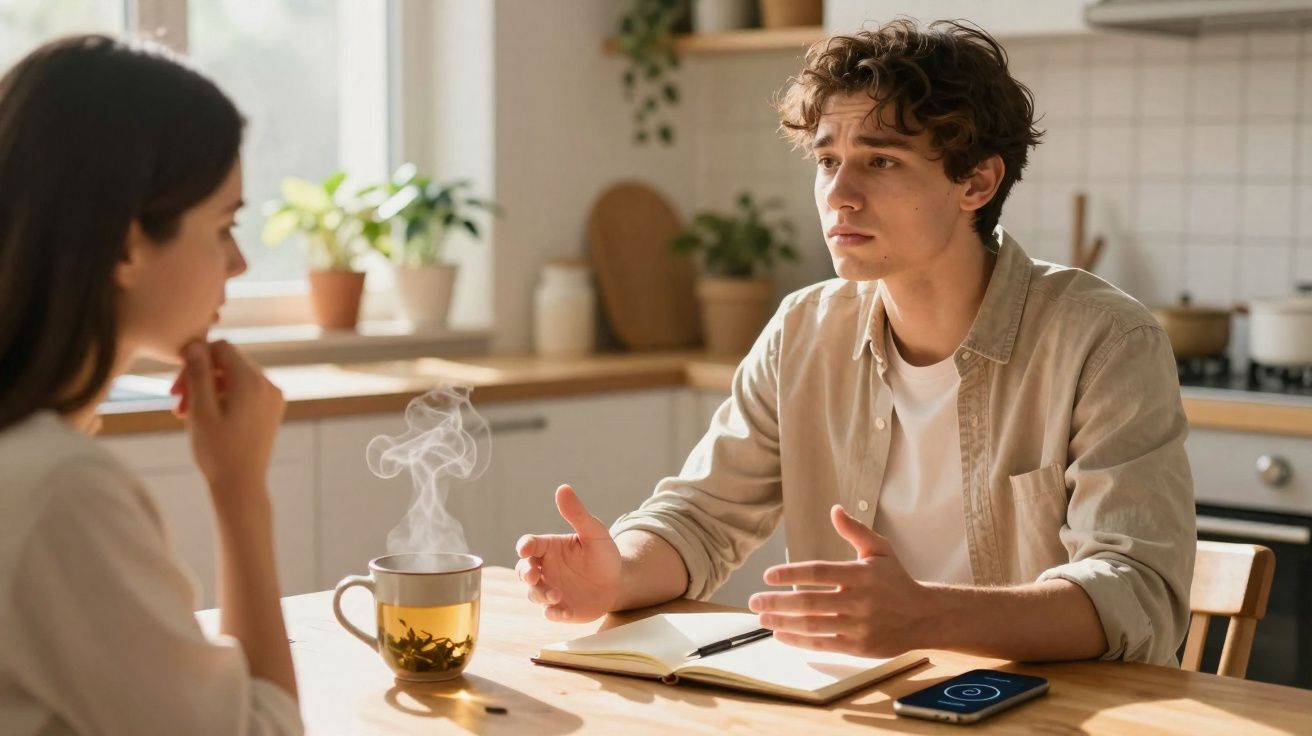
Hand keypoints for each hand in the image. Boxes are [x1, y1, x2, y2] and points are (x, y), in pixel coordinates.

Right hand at [176, 340, 284, 496]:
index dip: (196, 359)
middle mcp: (268, 385)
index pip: (221, 348)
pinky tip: (206, 417)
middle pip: (227, 363)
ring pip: (234, 379)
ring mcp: (272, 397)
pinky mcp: (271, 409)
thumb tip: (195, 344)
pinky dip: (224, 398)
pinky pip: (245, 392)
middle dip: (200, 378)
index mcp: (252, 382)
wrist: (242, 486)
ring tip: (186, 414)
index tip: (178, 385)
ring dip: (208, 390)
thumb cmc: (218, 452)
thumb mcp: (201, 410)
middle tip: (177, 403)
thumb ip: (199, 374)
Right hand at [515, 485, 621, 622]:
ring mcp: (550, 589)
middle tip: (534, 575)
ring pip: (533, 593)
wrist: (619, 583)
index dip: (524, 546)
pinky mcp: (560, 609)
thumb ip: (577, 514)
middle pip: (523, 571)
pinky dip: (554, 613)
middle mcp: (545, 569)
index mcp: (549, 548)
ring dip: (541, 594)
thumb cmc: (604, 554)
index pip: (529, 544)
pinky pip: (550, 613)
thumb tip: (563, 488)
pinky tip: (566, 612)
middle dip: (525, 573)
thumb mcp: (594, 532)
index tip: (526, 549)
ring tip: (557, 595)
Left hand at [748, 504, 938, 657]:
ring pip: (813, 625)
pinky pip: (823, 644)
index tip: (768, 576)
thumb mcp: (880, 550)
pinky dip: (798, 641)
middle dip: (778, 601)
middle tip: (754, 599)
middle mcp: (859, 601)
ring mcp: (859, 626)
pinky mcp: (858, 647)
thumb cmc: (896, 580)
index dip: (791, 573)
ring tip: (762, 616)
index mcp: (862, 574)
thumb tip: (834, 509)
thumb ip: (855, 531)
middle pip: (810, 602)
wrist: (924, 616)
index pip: (819, 572)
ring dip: (783, 622)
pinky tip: (780, 633)